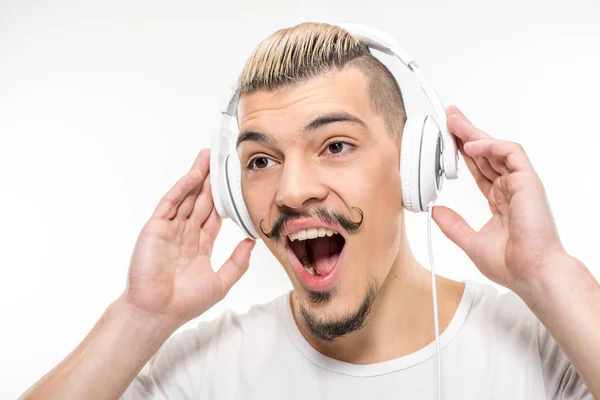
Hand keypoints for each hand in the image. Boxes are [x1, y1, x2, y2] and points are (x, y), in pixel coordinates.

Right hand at [124, 148, 254, 328]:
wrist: (157, 312)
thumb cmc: (185, 303)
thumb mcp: (221, 282)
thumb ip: (238, 262)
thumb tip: (253, 242)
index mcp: (199, 246)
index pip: (213, 216)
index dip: (224, 199)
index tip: (234, 183)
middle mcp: (184, 234)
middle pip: (201, 201)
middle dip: (211, 181)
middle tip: (221, 160)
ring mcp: (169, 229)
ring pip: (186, 197)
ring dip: (197, 176)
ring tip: (208, 157)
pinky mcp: (156, 228)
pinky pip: (170, 203)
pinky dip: (182, 188)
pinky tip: (194, 175)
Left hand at [432, 106, 566, 290]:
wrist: (531, 274)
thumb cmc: (512, 264)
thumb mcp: (470, 241)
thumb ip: (453, 224)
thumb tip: (435, 211)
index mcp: (499, 200)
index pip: (478, 168)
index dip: (461, 153)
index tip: (446, 139)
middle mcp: (510, 189)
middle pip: (485, 153)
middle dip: (466, 133)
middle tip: (449, 116)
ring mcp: (520, 183)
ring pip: (496, 148)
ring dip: (474, 133)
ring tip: (454, 120)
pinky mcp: (528, 181)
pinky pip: (510, 153)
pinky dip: (490, 145)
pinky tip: (471, 144)